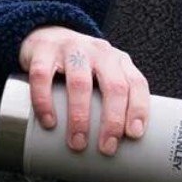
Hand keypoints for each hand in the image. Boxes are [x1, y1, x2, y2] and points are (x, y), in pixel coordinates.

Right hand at [18, 25, 150, 156]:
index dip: (138, 108)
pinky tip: (49, 122)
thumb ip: (111, 100)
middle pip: (113, 86)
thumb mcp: (102, 75)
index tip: (134, 134)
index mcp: (119, 61)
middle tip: (106, 147)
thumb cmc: (81, 65)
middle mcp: (100, 52)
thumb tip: (118, 146)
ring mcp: (72, 49)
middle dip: (112, 120)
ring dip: (80, 116)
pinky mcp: (43, 51)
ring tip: (78, 143)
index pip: (136, 83)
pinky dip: (46, 102)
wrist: (47, 34)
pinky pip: (43, 76)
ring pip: (80, 82)